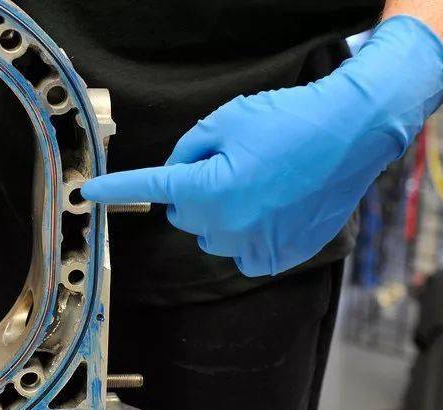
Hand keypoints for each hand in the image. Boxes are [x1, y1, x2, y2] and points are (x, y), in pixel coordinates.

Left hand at [82, 16, 442, 276]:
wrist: (351, 134)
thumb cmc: (289, 120)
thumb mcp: (226, 120)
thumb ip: (188, 150)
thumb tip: (174, 173)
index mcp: (210, 189)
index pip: (152, 188)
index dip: (118, 188)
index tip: (91, 194)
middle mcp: (229, 225)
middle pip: (184, 215)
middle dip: (193, 191)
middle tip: (227, 164)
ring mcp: (256, 245)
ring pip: (212, 236)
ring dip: (219, 215)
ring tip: (255, 186)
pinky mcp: (280, 257)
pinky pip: (243, 254)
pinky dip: (245, 235)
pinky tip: (268, 210)